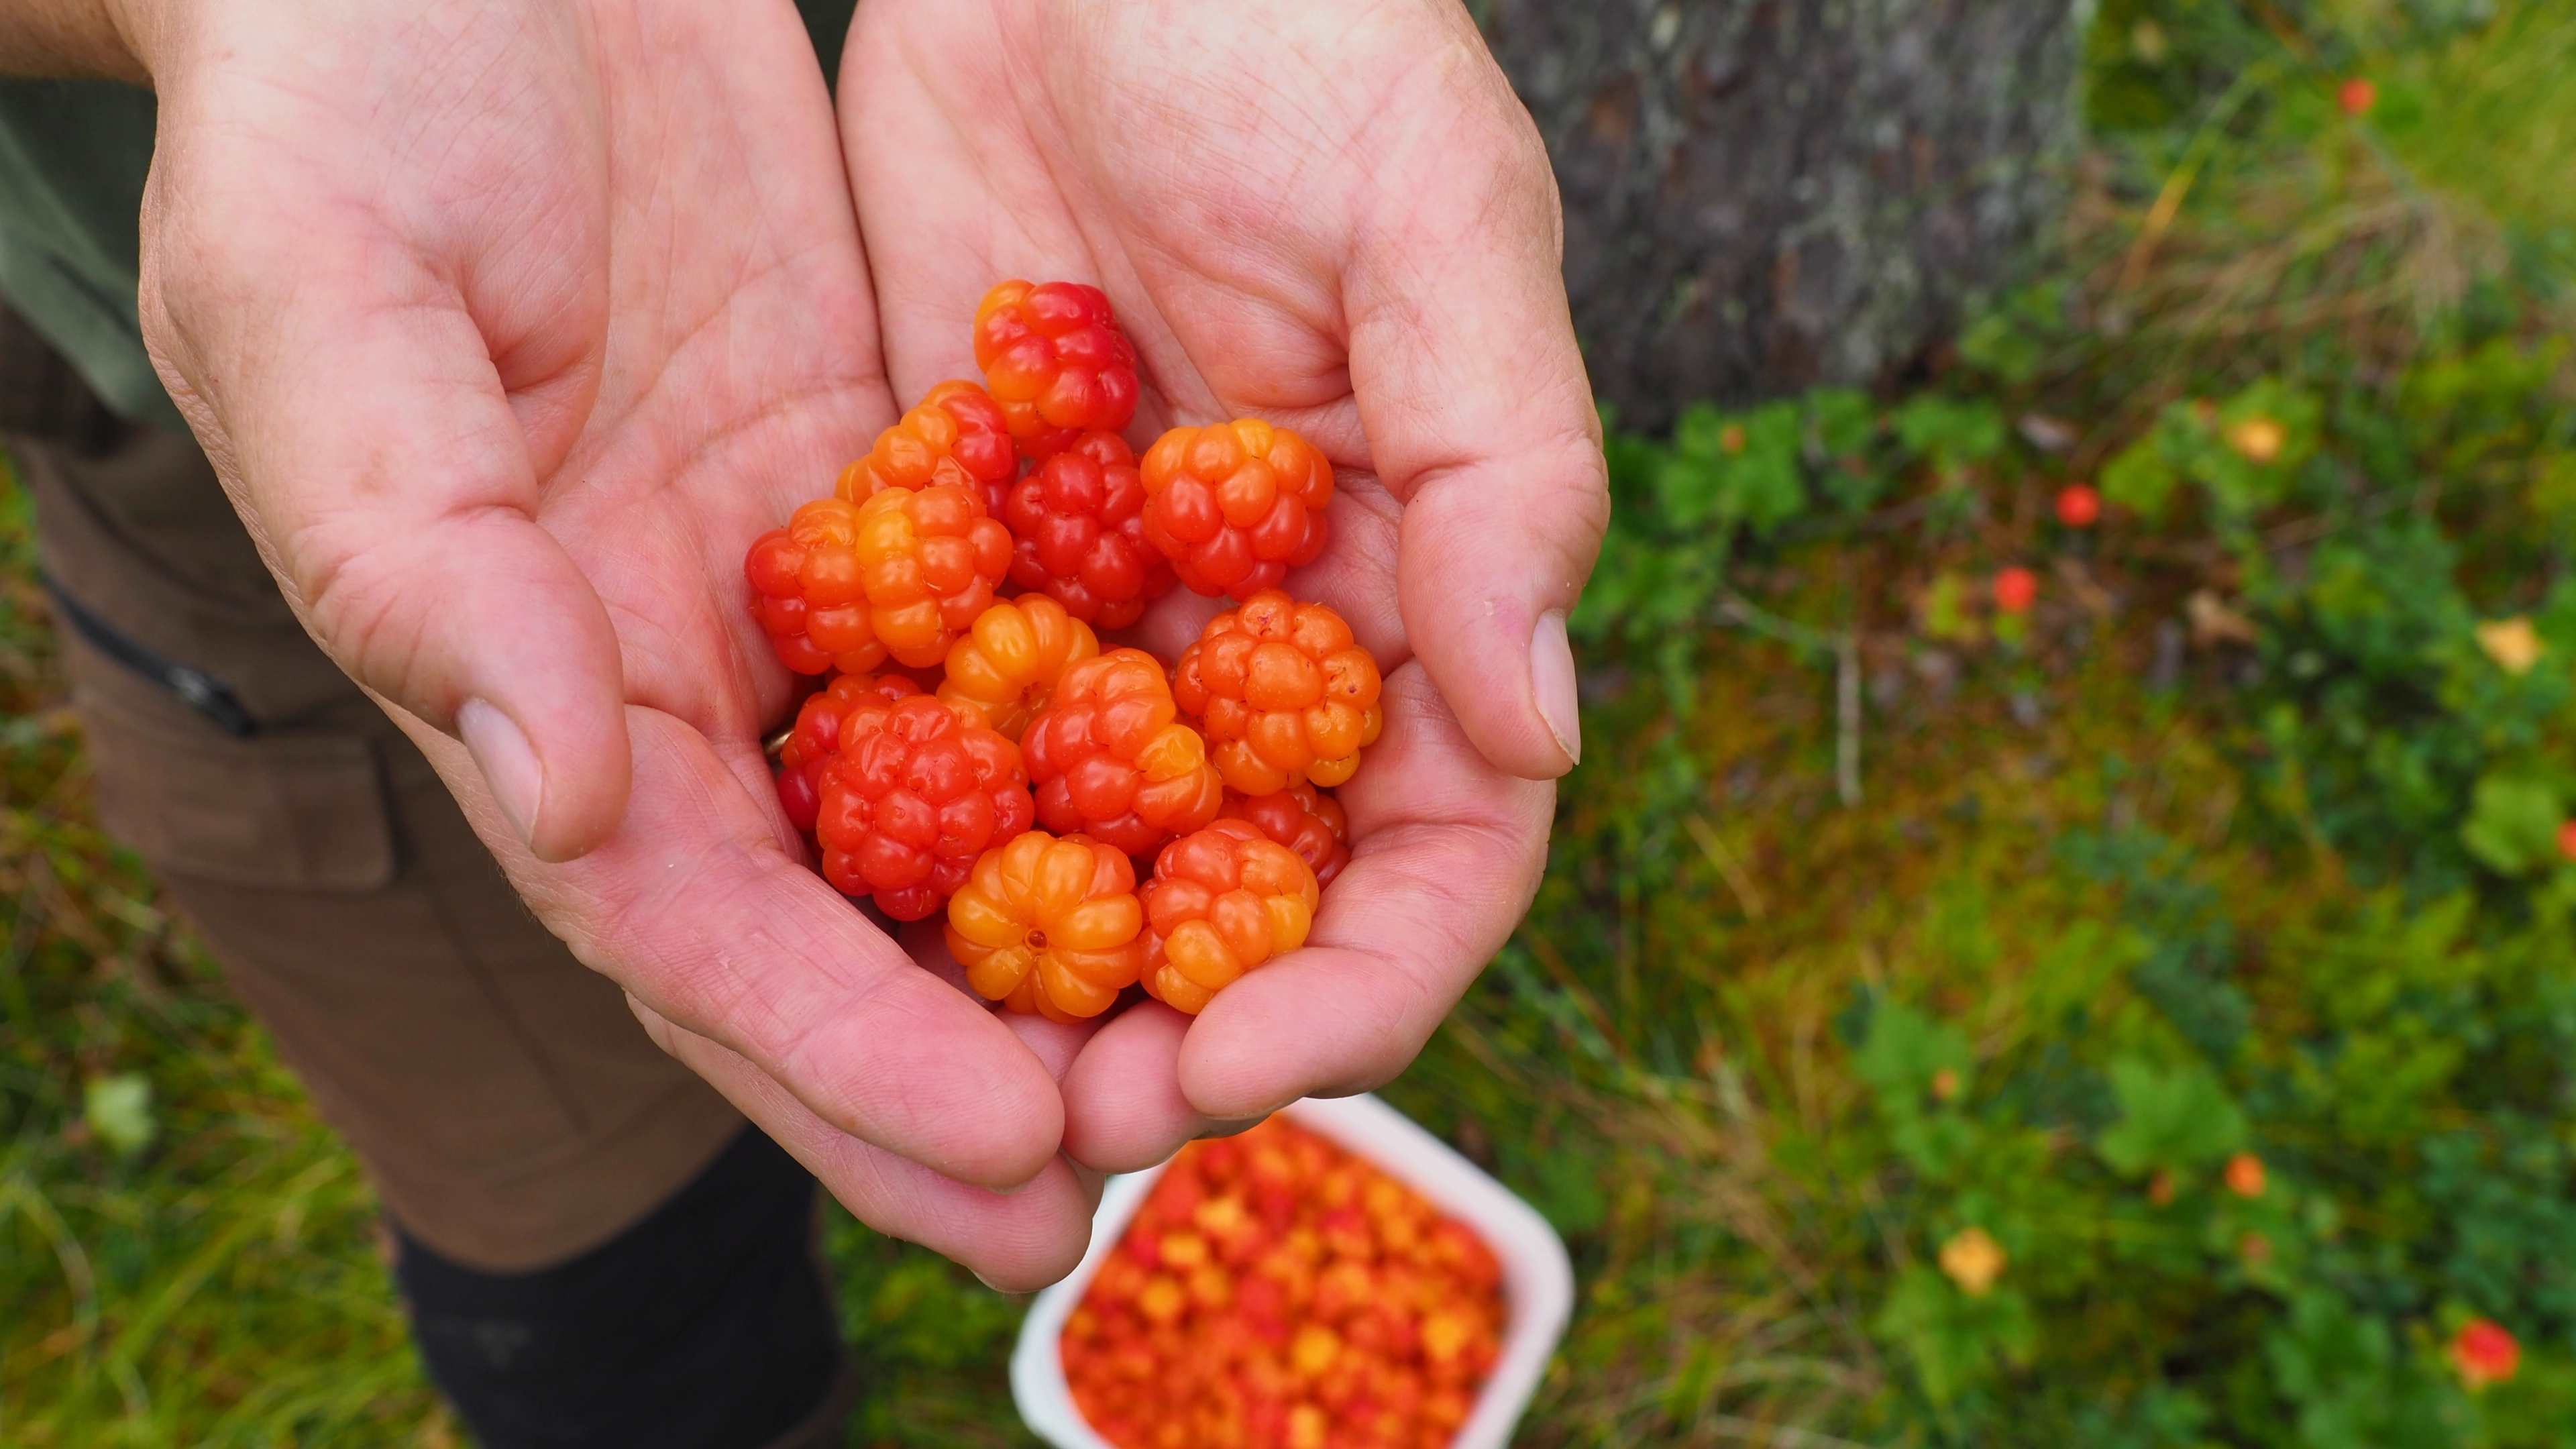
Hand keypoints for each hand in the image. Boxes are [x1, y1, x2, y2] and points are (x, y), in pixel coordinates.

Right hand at [110, 0, 1092, 1286]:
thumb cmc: (340, 86)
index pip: (687, 920)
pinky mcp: (876, 478)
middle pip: (825, 918)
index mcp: (517, 661)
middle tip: (1112, 1195)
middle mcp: (657, 660)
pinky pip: (1000, 641)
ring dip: (1050, 946)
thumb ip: (420, 558)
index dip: (840, 1050)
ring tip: (1198, 1064)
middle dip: (956, 1064)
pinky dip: (1091, 747)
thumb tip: (558, 797)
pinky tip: (1219, 827)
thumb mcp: (328, 297)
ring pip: (930, 814)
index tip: (1005, 1146)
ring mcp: (778, 578)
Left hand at [842, 0, 1608, 1168]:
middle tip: (1051, 1127)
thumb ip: (1501, 466)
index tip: (1234, 1070)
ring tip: (921, 1084)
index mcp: (1416, 586)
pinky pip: (920, 732)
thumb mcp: (1435, 211)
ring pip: (1073, 859)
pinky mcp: (953, 554)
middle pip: (1243, 903)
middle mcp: (1266, 635)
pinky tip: (800, 914)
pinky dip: (882, 837)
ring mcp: (1106, 612)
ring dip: (1009, 987)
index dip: (1353, 989)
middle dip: (1164, 1034)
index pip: (1430, 852)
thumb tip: (1534, 729)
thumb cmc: (1298, 22)